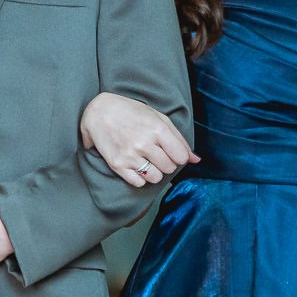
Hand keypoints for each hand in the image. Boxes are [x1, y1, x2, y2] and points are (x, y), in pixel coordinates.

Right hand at [78, 92, 197, 186]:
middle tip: (156, 152)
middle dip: (166, 163)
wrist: (100, 113)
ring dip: (154, 172)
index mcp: (157, 129)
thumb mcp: (158, 118)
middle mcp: (144, 143)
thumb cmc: (133, 113)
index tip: (171, 150)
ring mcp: (130, 155)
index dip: (178, 156)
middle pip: (169, 168)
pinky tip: (135, 164)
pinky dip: (140, 177)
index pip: (180, 157)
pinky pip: (139, 183)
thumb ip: (178, 139)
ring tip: (146, 159)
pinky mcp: (117, 165)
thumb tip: (196, 160)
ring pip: (155, 178)